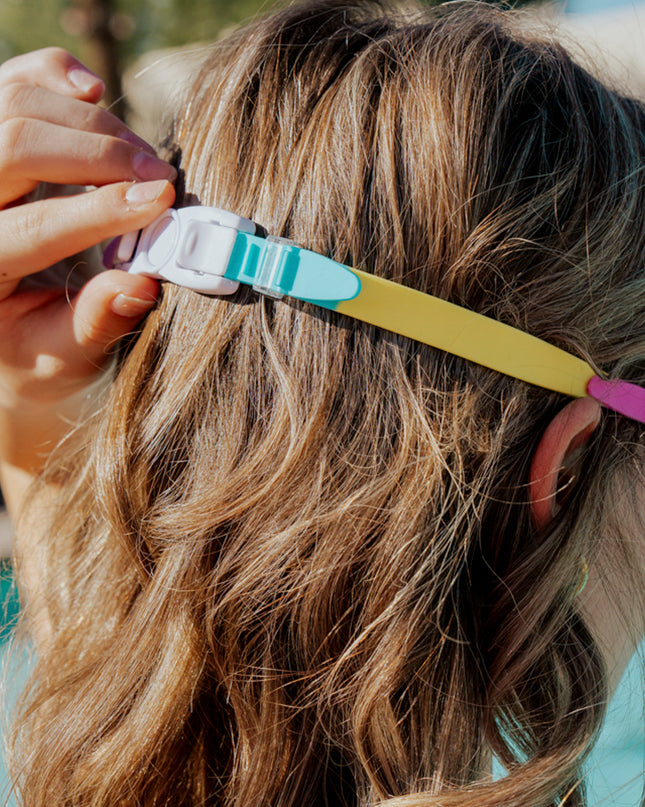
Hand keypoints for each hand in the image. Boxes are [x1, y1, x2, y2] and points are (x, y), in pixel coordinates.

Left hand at [0, 47, 175, 412]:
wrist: (4, 326)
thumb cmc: (33, 347)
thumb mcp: (63, 355)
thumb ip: (96, 322)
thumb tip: (143, 284)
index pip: (36, 227)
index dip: (103, 210)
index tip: (163, 200)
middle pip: (19, 142)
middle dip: (103, 155)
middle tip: (162, 178)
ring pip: (19, 103)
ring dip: (95, 123)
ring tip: (143, 158)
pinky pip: (14, 81)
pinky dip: (58, 76)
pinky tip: (93, 95)